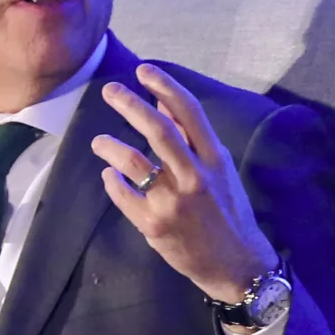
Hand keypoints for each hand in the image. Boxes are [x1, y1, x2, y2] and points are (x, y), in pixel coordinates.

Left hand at [92, 64, 277, 304]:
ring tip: (99, 141)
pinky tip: (110, 175)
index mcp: (215, 160)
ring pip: (133, 161)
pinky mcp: (155, 225)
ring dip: (110, 145)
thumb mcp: (219, 170)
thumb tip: (163, 100)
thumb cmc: (227, 212)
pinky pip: (124, 195)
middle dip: (130, 104)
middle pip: (158, 130)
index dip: (165, 86)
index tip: (143, 71)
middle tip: (110, 91)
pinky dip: (113, 181)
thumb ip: (191, 137)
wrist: (236, 264)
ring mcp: (174, 203)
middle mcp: (196, 177)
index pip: (189, 113)